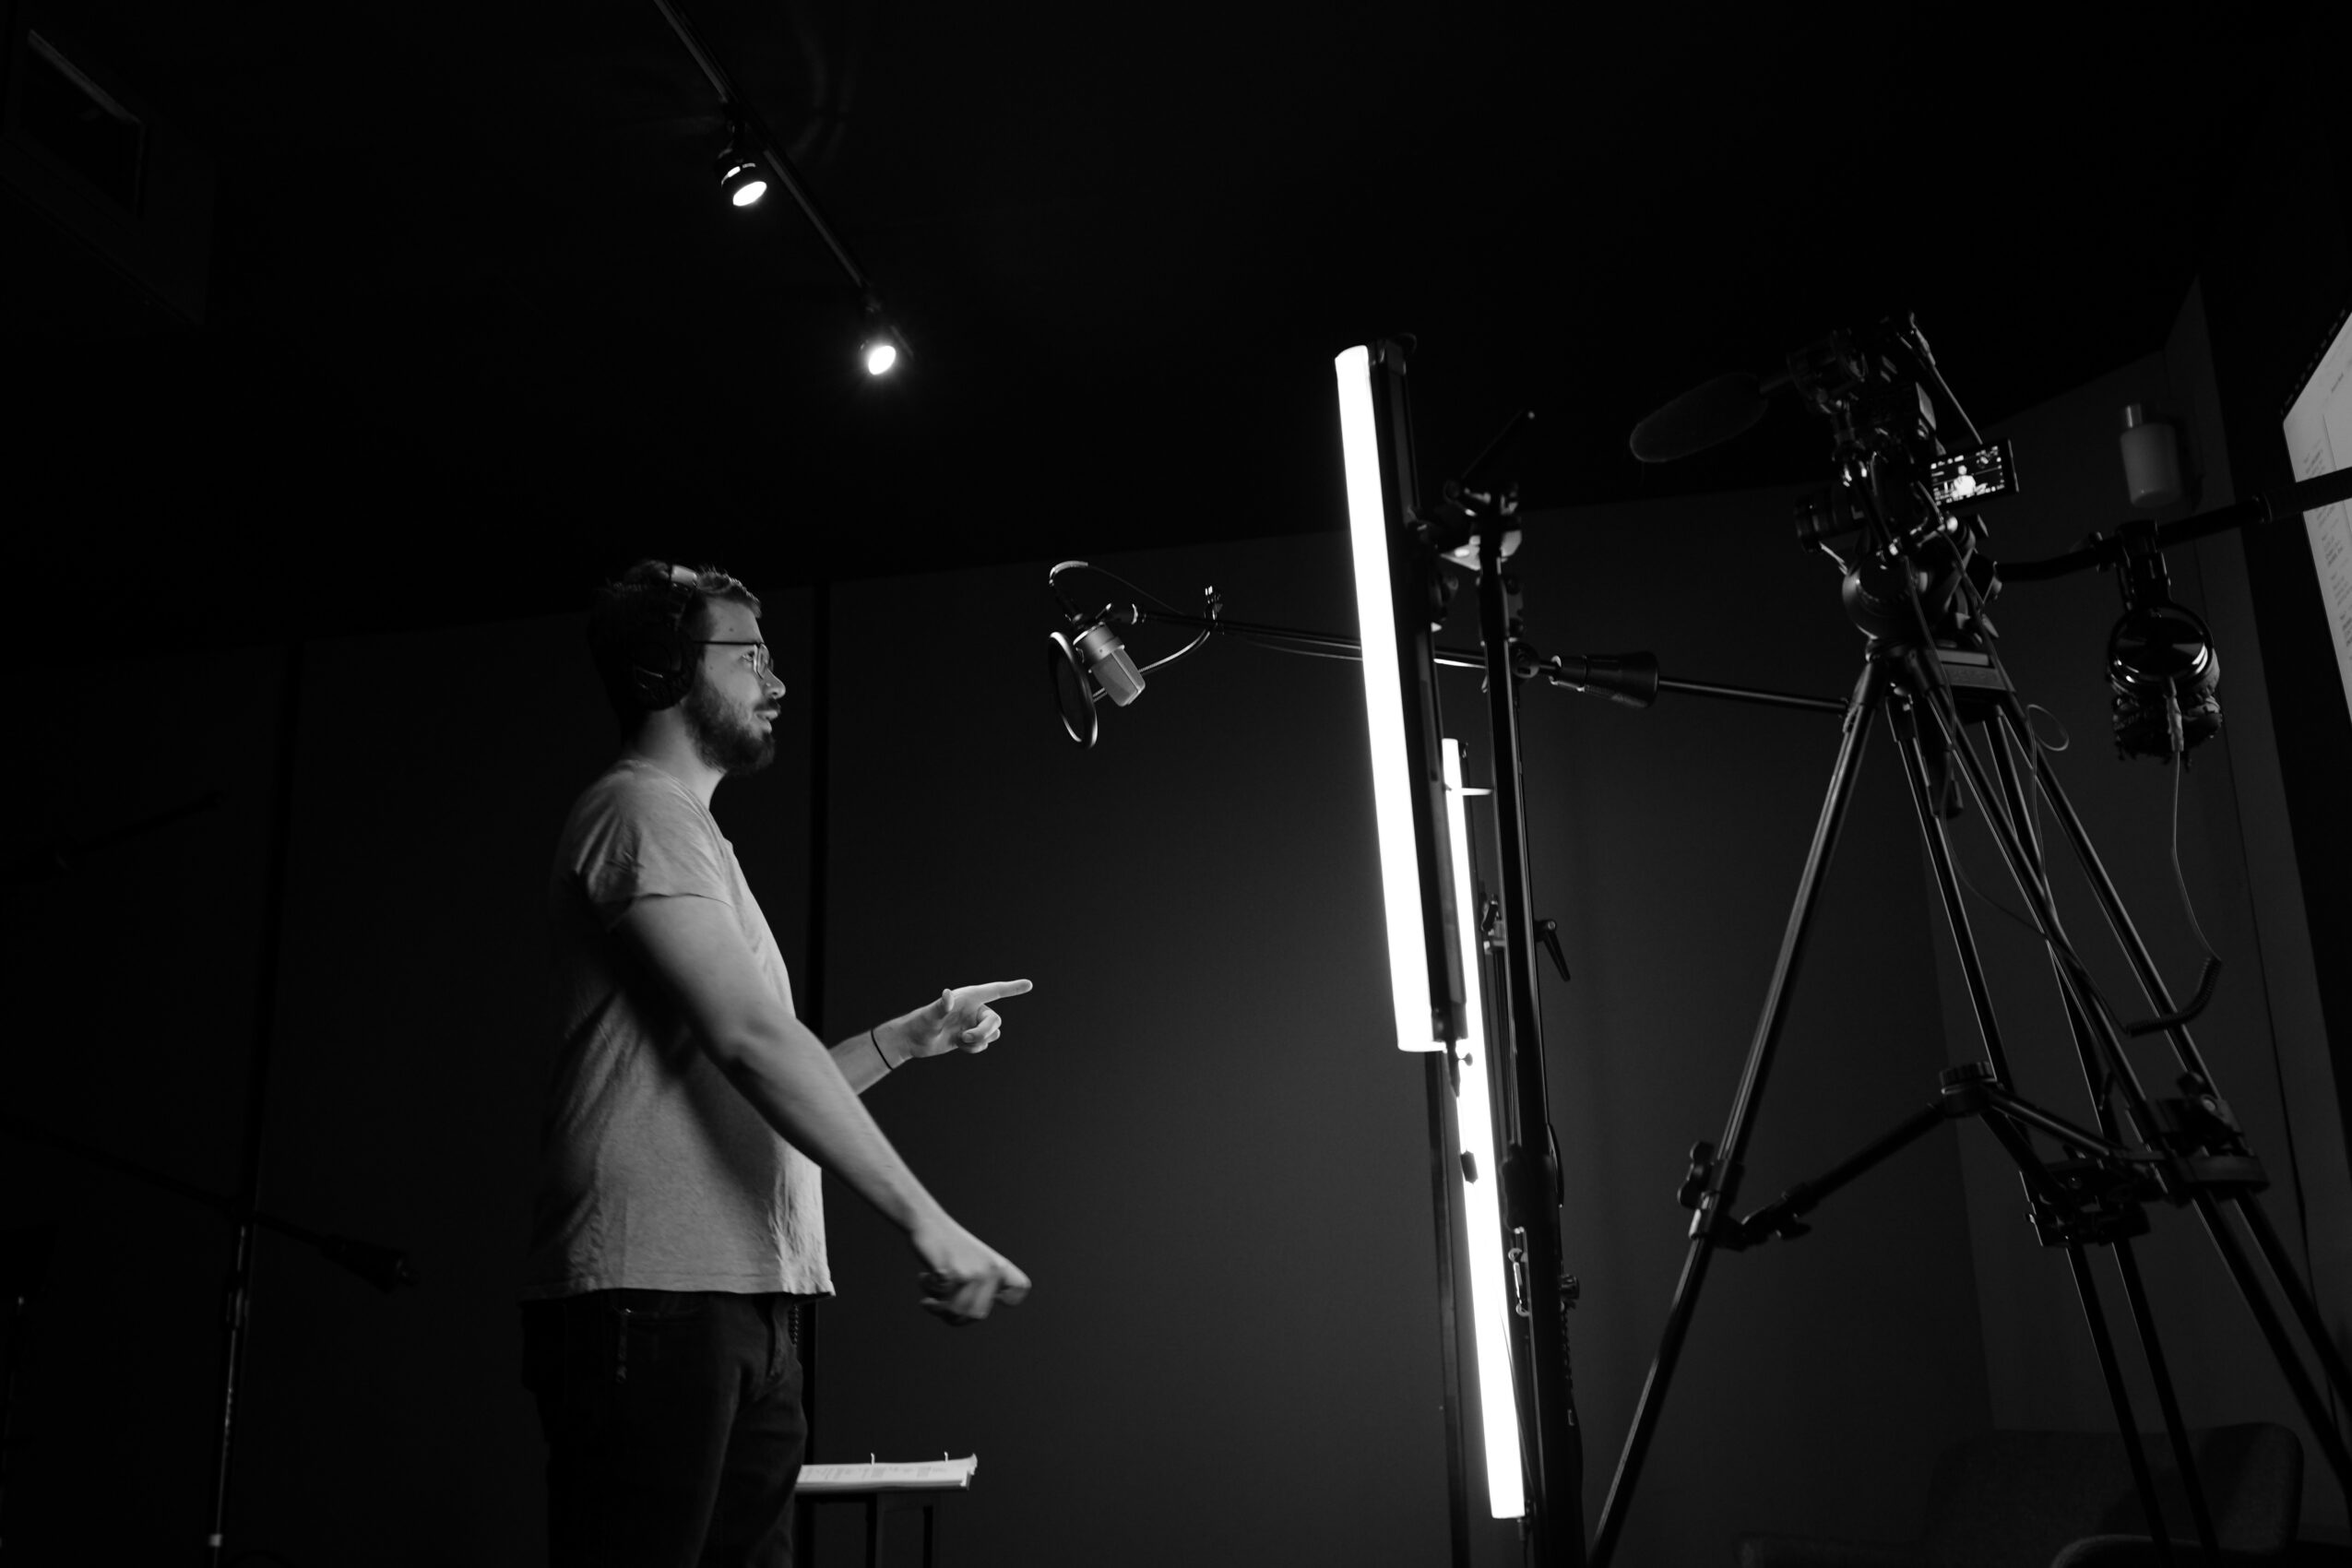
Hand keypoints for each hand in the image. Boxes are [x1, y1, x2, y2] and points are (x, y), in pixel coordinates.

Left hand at [890, 979, 1032, 1062]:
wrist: (913, 1041)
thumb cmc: (920, 1024)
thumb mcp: (930, 1016)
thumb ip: (941, 1006)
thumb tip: (947, 994)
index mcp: (968, 998)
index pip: (995, 990)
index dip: (1013, 988)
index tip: (1029, 985)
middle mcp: (973, 1009)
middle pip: (995, 1020)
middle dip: (984, 1032)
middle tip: (964, 1038)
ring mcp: (973, 1023)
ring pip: (993, 1033)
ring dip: (979, 1041)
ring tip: (960, 1041)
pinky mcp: (970, 1036)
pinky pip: (985, 1044)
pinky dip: (974, 1048)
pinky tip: (958, 1046)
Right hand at [910, 1214, 1031, 1325]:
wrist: (929, 1222)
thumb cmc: (949, 1247)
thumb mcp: (975, 1262)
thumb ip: (983, 1285)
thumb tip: (973, 1315)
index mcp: (999, 1266)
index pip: (1019, 1289)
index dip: (1007, 1299)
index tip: (992, 1297)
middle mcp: (990, 1270)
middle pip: (975, 1315)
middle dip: (955, 1316)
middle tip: (940, 1305)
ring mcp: (971, 1273)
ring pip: (956, 1313)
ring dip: (937, 1307)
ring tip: (930, 1294)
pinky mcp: (951, 1274)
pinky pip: (939, 1301)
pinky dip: (928, 1293)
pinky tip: (923, 1276)